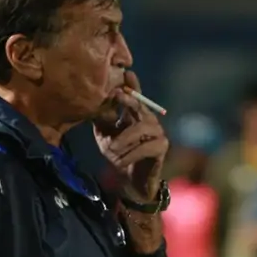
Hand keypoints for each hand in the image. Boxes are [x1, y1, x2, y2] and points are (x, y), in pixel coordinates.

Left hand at [94, 71, 167, 202]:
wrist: (131, 182)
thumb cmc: (120, 157)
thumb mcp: (107, 136)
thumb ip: (104, 120)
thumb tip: (94, 103)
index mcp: (137, 117)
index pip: (135, 97)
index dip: (132, 86)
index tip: (127, 73)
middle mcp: (150, 121)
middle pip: (140, 106)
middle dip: (129, 100)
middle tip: (118, 95)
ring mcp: (158, 134)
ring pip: (140, 129)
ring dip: (123, 140)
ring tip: (110, 151)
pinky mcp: (161, 148)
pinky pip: (144, 148)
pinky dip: (129, 155)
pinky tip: (119, 163)